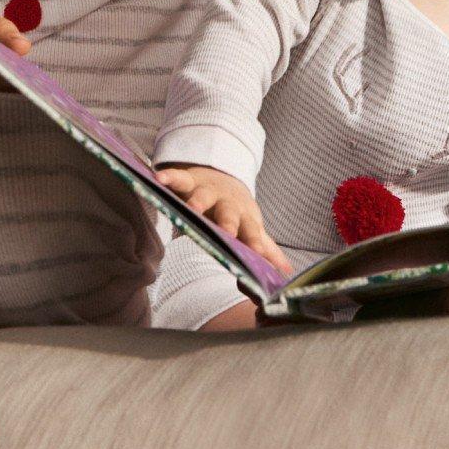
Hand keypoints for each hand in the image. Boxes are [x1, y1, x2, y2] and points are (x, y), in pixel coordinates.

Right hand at [155, 163, 291, 273]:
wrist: (224, 176)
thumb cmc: (238, 211)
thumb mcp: (253, 227)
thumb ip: (268, 249)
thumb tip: (289, 273)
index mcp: (244, 218)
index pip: (252, 232)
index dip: (255, 243)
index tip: (258, 254)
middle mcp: (227, 203)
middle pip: (228, 213)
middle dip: (227, 223)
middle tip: (226, 233)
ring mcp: (208, 190)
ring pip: (203, 195)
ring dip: (197, 201)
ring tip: (191, 209)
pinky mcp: (189, 179)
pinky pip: (178, 178)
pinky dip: (169, 178)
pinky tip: (158, 180)